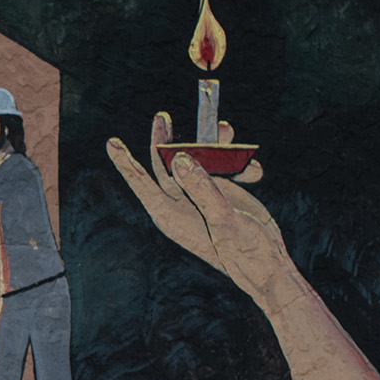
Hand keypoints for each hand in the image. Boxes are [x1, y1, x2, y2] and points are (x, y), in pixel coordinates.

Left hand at [107, 113, 288, 303]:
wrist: (269, 264)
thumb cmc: (244, 252)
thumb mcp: (224, 219)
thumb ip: (203, 190)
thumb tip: (179, 159)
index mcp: (170, 214)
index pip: (142, 183)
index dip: (125, 162)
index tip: (111, 142)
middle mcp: (181, 202)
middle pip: (166, 164)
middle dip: (166, 139)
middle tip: (161, 116)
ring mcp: (200, 196)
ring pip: (198, 160)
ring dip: (214, 145)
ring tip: (228, 130)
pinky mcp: (221, 192)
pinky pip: (224, 168)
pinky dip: (240, 165)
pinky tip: (256, 173)